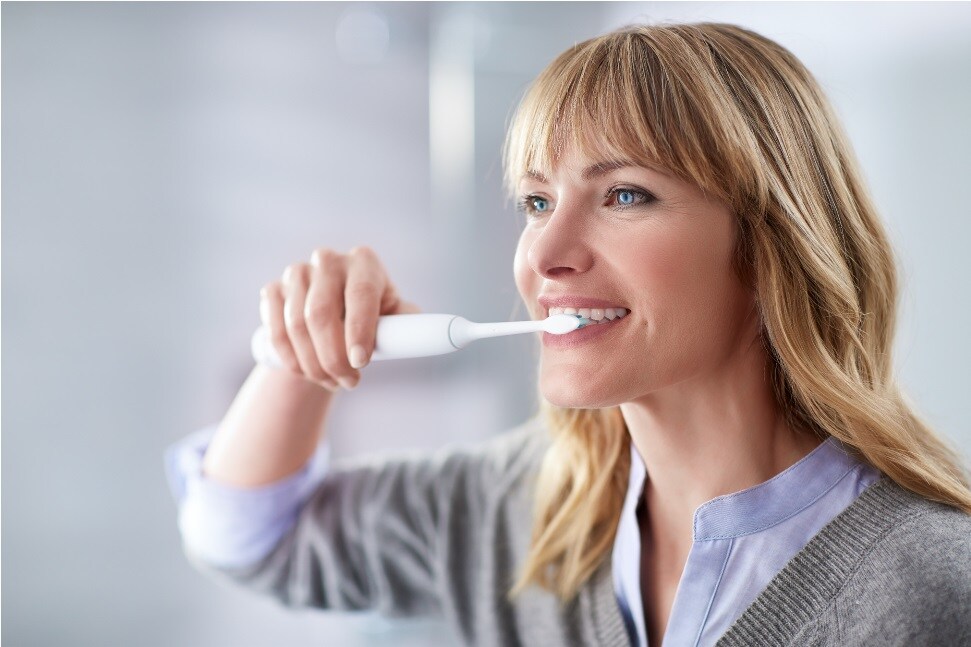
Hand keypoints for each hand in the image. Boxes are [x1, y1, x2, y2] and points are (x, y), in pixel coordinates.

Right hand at [259, 247, 418, 390]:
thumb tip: (420, 333)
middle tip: (349, 382)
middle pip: (320, 314)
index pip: (359, 295)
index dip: (359, 331)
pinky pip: (275, 332)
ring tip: (333, 382)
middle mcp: (328, 261)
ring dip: (313, 364)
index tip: (361, 362)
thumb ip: (406, 323)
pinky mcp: (273, 289)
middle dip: (334, 358)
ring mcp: (296, 273)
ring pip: (296, 327)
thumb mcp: (393, 317)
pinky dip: (291, 360)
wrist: (334, 318)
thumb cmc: (372, 318)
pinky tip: (307, 373)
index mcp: (364, 263)